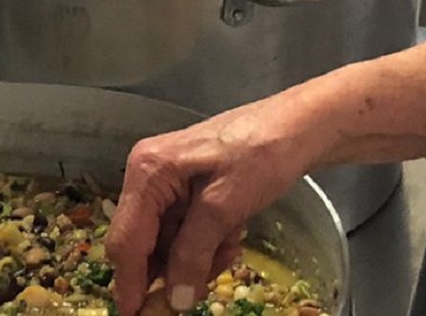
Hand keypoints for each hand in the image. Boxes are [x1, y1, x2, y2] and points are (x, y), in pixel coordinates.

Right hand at [104, 99, 315, 315]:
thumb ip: (194, 252)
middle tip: (204, 285)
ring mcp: (163, 182)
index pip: (126, 239)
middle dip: (172, 269)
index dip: (129, 282)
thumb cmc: (262, 154)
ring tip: (230, 247)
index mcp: (147, 172)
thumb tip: (174, 299)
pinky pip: (181, 230)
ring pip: (164, 242)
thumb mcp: (226, 206)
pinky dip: (204, 243)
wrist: (298, 126)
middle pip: (142, 242)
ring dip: (194, 257)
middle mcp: (146, 176)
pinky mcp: (182, 188)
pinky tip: (231, 235)